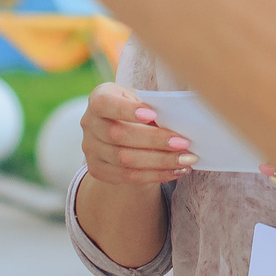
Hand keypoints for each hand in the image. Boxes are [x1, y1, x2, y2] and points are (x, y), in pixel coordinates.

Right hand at [81, 85, 195, 187]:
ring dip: (160, 162)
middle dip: (154, 140)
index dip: (127, 110)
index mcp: (98, 98)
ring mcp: (90, 149)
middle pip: (118, 135)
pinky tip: (177, 170)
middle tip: (184, 143)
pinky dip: (156, 175)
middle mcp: (89, 124)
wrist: (119, 128)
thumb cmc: (136, 107)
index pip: (106, 104)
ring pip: (125, 160)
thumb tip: (179, 122)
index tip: (152, 113)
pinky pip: (128, 177)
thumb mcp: (140, 98)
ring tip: (186, 160)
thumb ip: (153, 105)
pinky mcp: (97, 169)